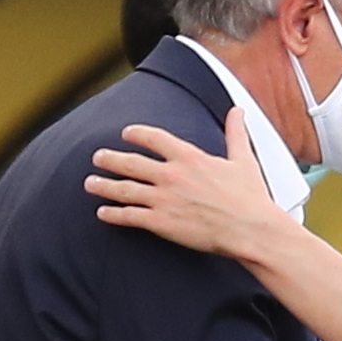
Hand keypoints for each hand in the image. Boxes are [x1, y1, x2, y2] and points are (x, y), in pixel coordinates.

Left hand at [84, 109, 275, 257]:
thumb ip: (235, 133)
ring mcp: (163, 199)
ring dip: (103, 185)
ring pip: (123, 189)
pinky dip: (112, 214)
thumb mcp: (244, 159)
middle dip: (110, 159)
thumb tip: (238, 111)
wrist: (251, 229)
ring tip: (90, 183)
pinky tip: (102, 213)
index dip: (136, 134)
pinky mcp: (160, 222)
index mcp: (190, 157)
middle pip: (130, 162)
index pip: (154, 138)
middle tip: (97, 157)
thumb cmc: (251, 198)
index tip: (126, 134)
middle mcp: (171, 175)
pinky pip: (129, 216)